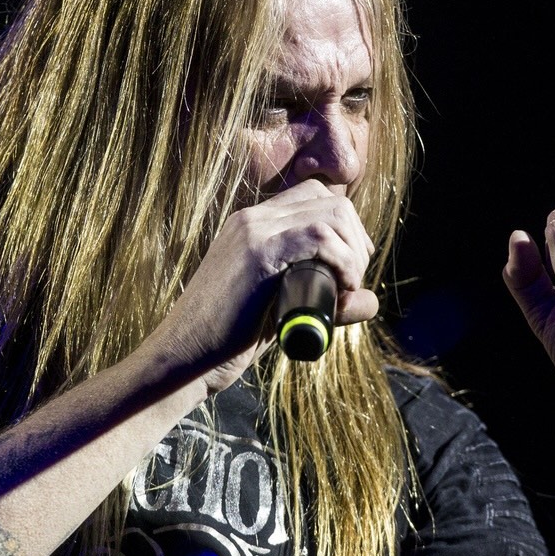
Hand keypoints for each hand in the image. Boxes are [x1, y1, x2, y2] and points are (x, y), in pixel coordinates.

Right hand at [148, 179, 376, 395]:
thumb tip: (371, 301)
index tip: (351, 269)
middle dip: (357, 240)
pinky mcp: (257, 253)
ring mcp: (253, 231)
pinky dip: (343, 260)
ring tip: (346, 288)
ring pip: (331, 213)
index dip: (347, 229)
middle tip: (352, 281)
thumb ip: (320, 298)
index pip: (315, 198)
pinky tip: (342, 286)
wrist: (183, 357)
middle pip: (331, 201)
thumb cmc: (228, 341)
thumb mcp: (279, 310)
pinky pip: (319, 235)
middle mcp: (252, 218)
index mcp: (252, 224)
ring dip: (353, 251)